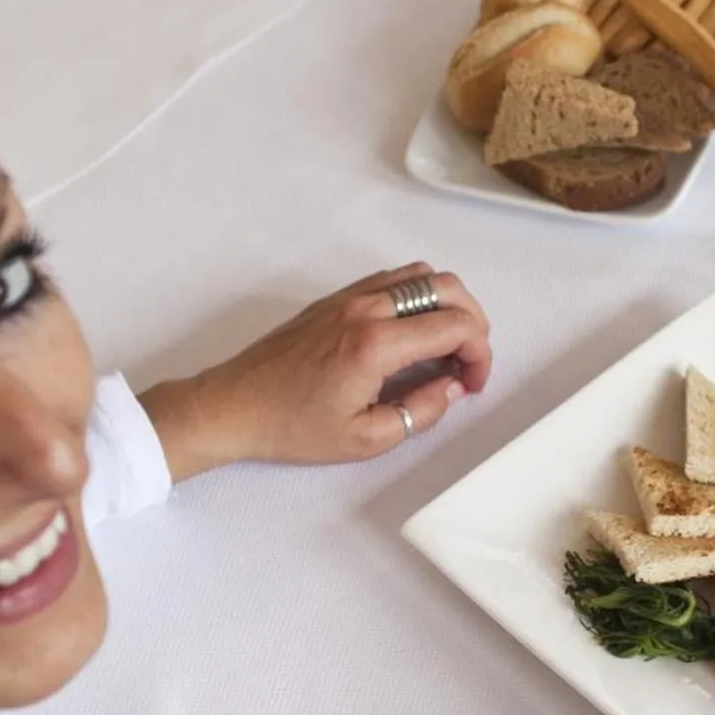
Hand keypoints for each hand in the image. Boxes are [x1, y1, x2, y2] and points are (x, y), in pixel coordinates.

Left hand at [139, 262, 491, 479]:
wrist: (234, 406)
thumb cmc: (290, 426)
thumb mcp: (365, 439)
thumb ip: (420, 412)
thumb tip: (450, 388)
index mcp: (375, 344)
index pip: (455, 326)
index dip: (480, 354)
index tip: (472, 382)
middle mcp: (365, 309)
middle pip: (447, 287)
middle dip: (473, 322)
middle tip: (468, 361)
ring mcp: (348, 297)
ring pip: (421, 274)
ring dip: (446, 304)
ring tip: (444, 347)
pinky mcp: (335, 299)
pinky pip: (391, 280)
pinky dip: (417, 297)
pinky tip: (412, 334)